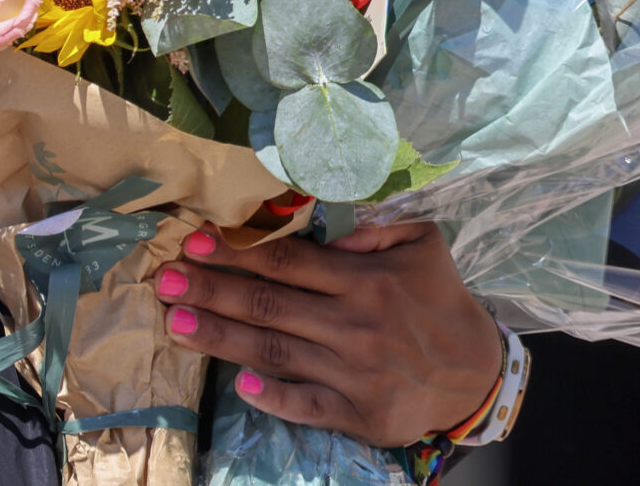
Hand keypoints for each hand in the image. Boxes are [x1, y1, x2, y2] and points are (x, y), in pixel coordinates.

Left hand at [157, 220, 502, 448]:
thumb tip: (334, 227)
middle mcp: (353, 324)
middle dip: (212, 290)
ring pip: (275, 351)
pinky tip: (238, 385)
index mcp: (364, 280)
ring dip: (222, 337)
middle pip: (270, 304)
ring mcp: (351, 371)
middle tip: (164, 281)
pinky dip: (273, 396)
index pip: (287, 262)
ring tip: (176, 324)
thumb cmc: (439, 302)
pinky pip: (306, 404)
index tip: (193, 242)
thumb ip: (378, 227)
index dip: (237, 251)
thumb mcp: (423, 243)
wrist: (474, 373)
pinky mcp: (355, 412)